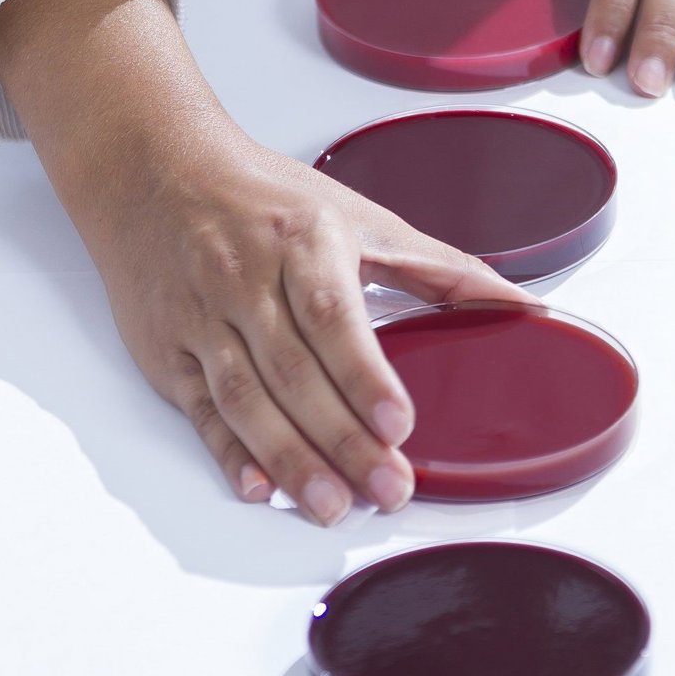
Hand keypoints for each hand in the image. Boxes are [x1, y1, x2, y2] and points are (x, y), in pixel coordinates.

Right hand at [0, 0, 534, 525]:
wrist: (154, 169)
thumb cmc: (263, 195)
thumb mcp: (357, 215)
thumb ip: (438, 267)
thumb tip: (520, 304)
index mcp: (300, 239)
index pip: (331, 314)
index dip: (363, 375)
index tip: (398, 425)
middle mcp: (244, 278)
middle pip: (294, 372)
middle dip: (341, 440)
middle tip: (386, 490)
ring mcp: (200, 316)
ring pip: (245, 399)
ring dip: (288, 459)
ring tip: (331, 506)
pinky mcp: (166, 349)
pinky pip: (199, 409)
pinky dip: (226, 451)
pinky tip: (257, 485)